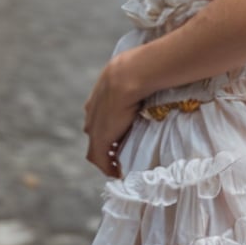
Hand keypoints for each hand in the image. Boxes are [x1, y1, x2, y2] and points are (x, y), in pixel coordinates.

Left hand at [83, 53, 140, 177]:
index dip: (109, 127)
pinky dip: (108, 168)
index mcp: (97, 98)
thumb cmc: (136, 71)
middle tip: (120, 151)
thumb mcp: (133, 77)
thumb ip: (137, 84)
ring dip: (106, 157)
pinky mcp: (99, 140)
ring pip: (96, 149)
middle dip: (106, 143)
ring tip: (118, 165)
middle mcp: (91, 114)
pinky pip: (101, 160)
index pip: (100, 117)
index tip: (120, 134)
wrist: (128, 75)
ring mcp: (93, 128)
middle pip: (95, 133)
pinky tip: (118, 173)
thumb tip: (154, 80)